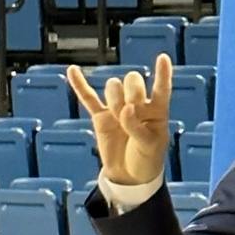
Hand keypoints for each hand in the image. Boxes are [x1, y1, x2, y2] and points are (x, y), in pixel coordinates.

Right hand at [67, 53, 171, 185]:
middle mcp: (138, 105)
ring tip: (118, 116)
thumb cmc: (146, 159)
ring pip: (113, 88)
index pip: (161, 88)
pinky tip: (72, 70)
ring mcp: (118, 109)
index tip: (162, 57)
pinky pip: (88, 98)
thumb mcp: (149, 146)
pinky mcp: (101, 117)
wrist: (129, 176)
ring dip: (115, 97)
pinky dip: (80, 85)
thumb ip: (137, 127)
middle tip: (131, 108)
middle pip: (133, 82)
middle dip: (132, 91)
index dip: (162, 73)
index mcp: (157, 110)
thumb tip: (126, 109)